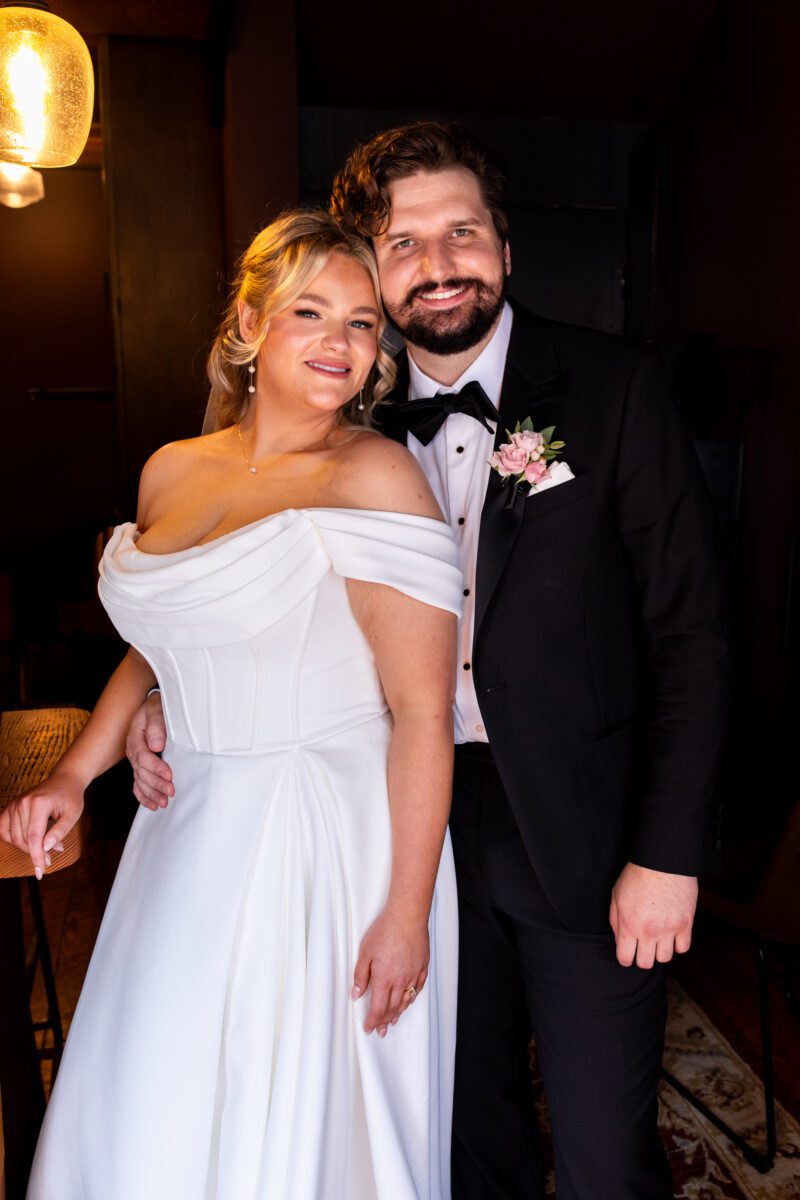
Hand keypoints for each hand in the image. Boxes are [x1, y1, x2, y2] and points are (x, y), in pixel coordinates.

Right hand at [0, 770, 84, 878]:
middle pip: (23, 839)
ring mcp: (14, 804)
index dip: (37, 857)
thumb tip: (46, 848)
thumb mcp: (73, 814)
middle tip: (51, 859)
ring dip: (27, 848)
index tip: (41, 872)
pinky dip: (12, 839)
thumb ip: (60, 831)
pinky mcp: (10, 806)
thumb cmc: (71, 797)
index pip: (34, 837)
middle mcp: (23, 802)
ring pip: (14, 837)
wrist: (64, 780)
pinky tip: (27, 841)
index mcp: (39, 803)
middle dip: (36, 853)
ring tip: (45, 848)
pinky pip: (3, 830)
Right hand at [127, 692, 173, 810]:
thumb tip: (156, 745)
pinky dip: (144, 796)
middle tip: (170, 792)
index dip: (156, 768)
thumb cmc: (158, 707)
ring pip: (140, 780)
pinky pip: (137, 784)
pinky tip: (152, 805)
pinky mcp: (140, 766)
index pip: (143, 756)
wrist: (154, 706)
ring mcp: (135, 760)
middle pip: (141, 772)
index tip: (169, 775)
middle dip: (156, 784)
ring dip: (151, 793)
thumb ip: (156, 725)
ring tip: (163, 803)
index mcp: (135, 737)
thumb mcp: (156, 710)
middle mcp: (133, 750)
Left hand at [352, 909, 429, 1036]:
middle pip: (393, 1008)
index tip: (369, 1028)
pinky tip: (408, 1001)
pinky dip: (412, 999)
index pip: (378, 1008)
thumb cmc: (386, 930)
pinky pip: (418, 989)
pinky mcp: (423, 967)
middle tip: (380, 1030)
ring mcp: (414, 975)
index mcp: (384, 978)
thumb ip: (360, 976)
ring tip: (392, 1021)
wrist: (407, 916)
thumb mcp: (365, 952)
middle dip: (384, 1021)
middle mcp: (401, 980)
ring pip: (406, 1001)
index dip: (372, 1021)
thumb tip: (356, 994)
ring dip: (398, 1014)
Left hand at [609, 862, 697, 968]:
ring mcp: (669, 929)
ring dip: (660, 950)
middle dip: (642, 956)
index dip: (625, 957)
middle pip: (646, 963)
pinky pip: (683, 948)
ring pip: (665, 958)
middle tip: (643, 945)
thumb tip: (620, 940)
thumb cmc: (637, 875)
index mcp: (628, 925)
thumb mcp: (616, 895)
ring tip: (658, 937)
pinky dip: (677, 944)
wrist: (662, 861)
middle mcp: (648, 932)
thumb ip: (615, 921)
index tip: (628, 952)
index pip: (626, 959)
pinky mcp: (686, 924)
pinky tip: (672, 934)